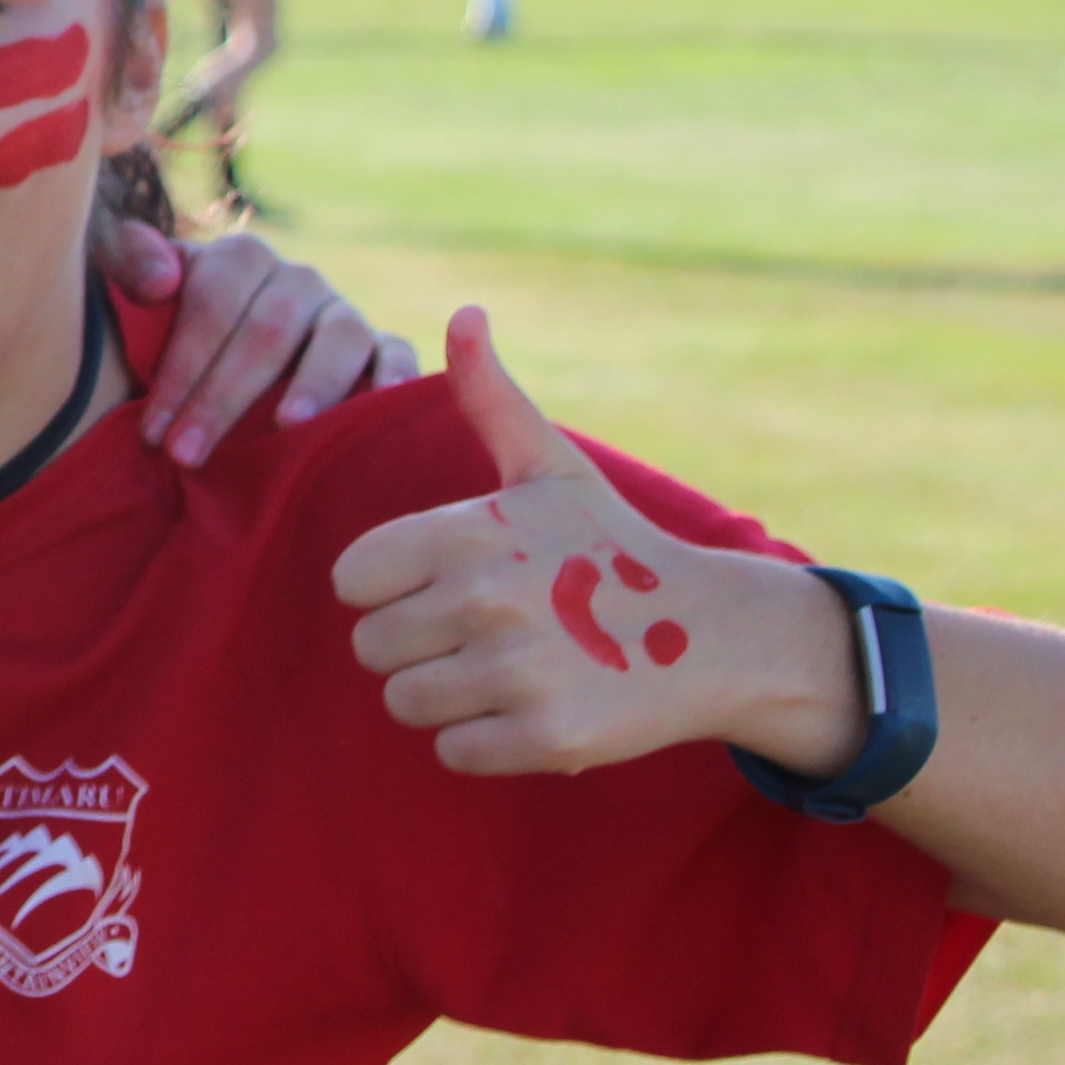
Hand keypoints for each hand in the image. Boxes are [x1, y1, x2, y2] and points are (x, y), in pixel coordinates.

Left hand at [104, 218, 413, 464]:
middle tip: (187, 454)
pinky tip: (380, 407)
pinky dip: (396, 376)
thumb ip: (130, 260)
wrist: (228, 338)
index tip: (154, 431)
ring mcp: (344, 311)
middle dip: (223, 397)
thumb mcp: (138, 281)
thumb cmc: (171, 318)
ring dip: (314, 383)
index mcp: (241, 258)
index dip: (181, 368)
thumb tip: (161, 283)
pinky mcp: (381, 344)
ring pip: (338, 339)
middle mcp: (299, 279)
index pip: (211, 306)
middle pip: (267, 332)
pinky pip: (397, 353)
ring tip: (286, 426)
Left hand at [334, 311, 855, 777]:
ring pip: (404, 704)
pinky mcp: (546, 738)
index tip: (450, 583)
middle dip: (419, 646)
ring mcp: (515, 672)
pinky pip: (452, 752)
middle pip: (372, 649)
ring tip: (512, 667)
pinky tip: (535, 706)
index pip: (353, 582)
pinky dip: (485, 741)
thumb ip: (489, 397)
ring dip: (449, 695)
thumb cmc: (609, 546)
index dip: (393, 588)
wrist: (712, 634)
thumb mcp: (547, 467)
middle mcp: (484, 601)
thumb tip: (465, 312)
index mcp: (464, 534)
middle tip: (487, 631)